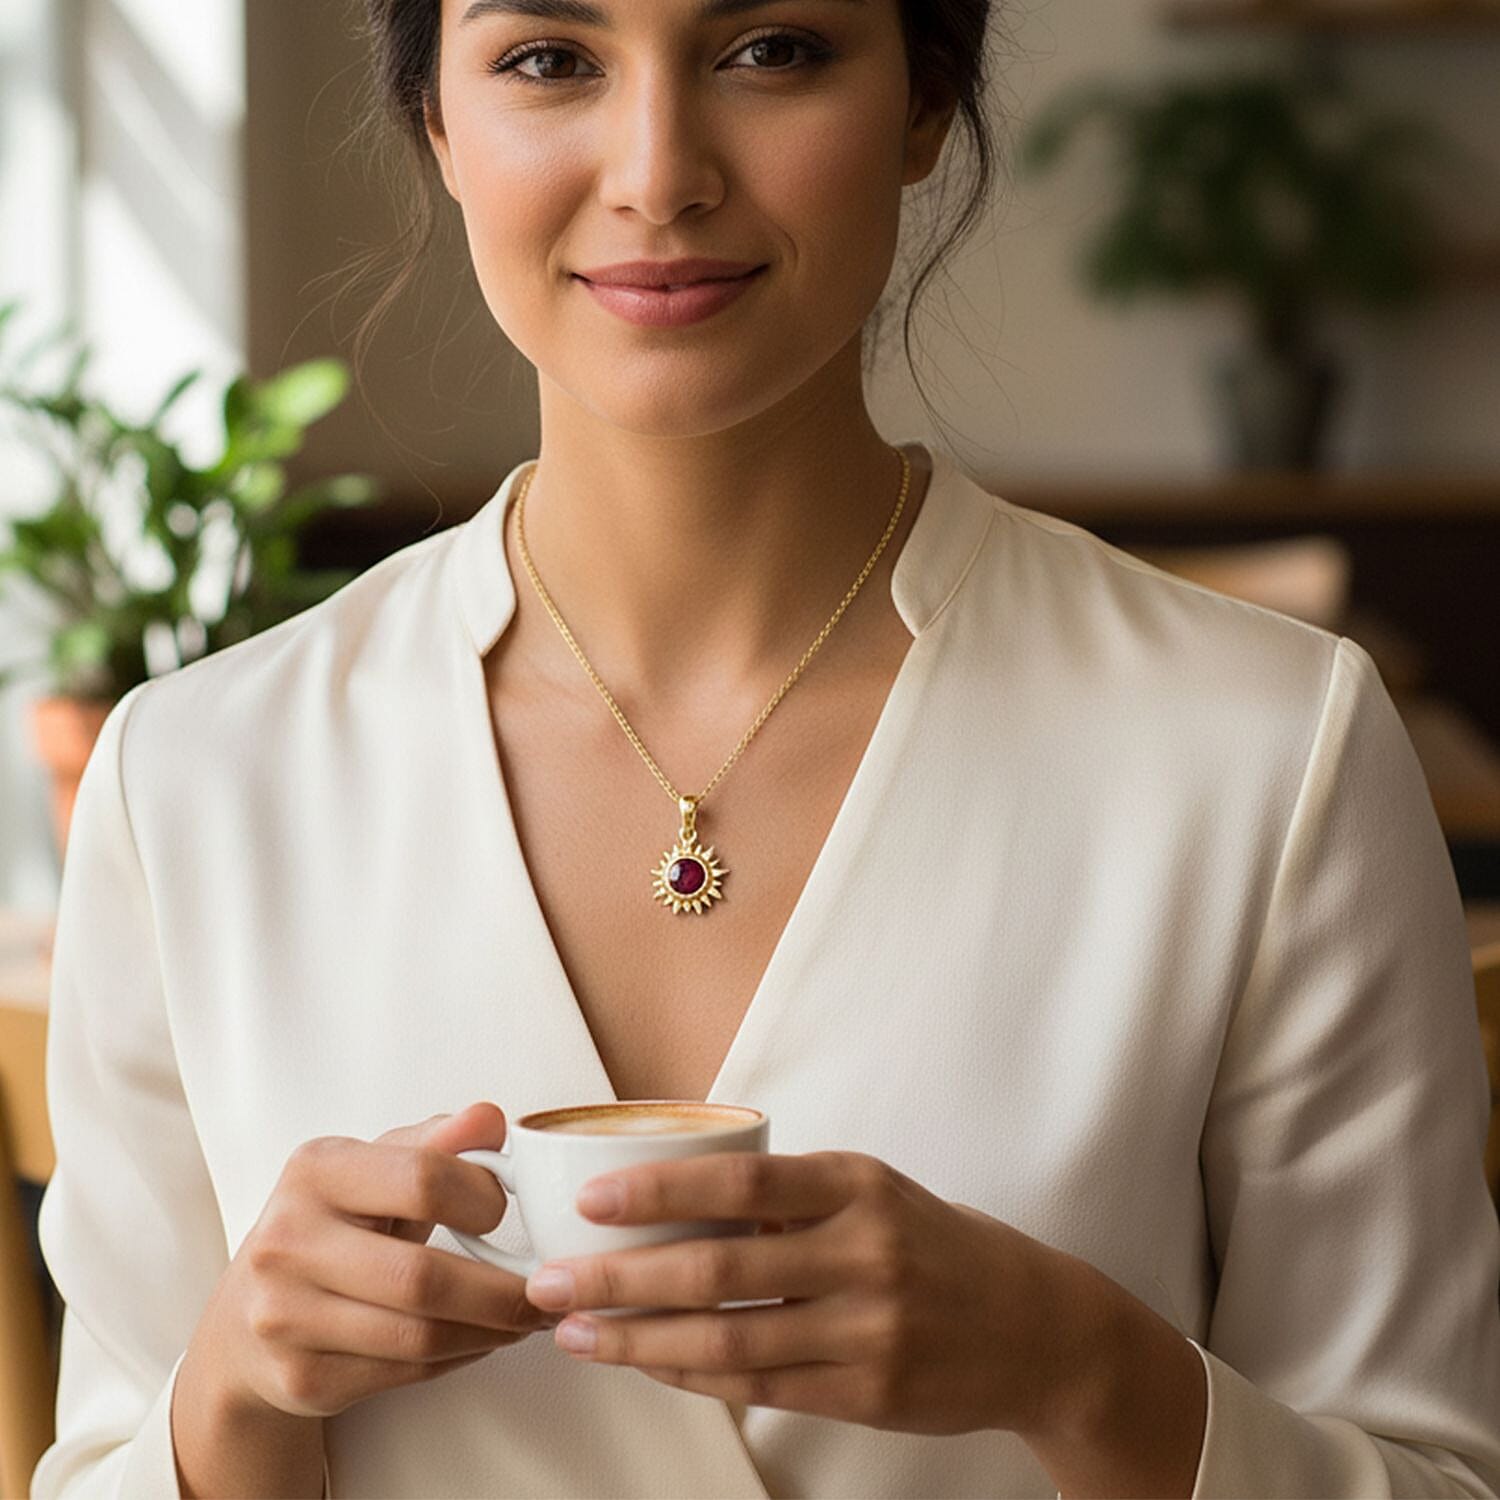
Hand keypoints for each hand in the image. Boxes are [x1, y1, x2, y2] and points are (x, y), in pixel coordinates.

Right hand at [188, 1102, 560, 1420]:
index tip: (504, 1209)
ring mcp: (285, 1317)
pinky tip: (480, 1339)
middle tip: (547, 1287)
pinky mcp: (300, 1379)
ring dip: (491, 1331)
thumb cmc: (332, 1227)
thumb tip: (491, 1119)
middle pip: (423, 1276)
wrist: (247, 1317)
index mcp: (314, 1171)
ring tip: (525, 1316)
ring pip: (419, 1336)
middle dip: (503, 1290)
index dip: (482, 1196)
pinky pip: (405, 1373)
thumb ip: (435, 1141)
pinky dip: (459, 1357)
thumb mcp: (374, 1169)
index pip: (423, 1178)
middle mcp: (288, 1241)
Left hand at [520, 1150, 1084, 1436]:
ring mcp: (869, 1329)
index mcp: (857, 1184)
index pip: (743, 1180)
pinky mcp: (868, 1393)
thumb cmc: (931, 1243)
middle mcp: (864, 1252)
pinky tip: (648, 1365)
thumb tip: (675, 1195)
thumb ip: (787, 1195)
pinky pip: (759, 1386)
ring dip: (640, 1340)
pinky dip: (693, 1376)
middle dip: (620, 1277)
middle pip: (719, 1267)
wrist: (1033, 1326)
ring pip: (728, 1338)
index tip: (592, 1201)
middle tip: (551, 1282)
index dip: (660, 1191)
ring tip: (576, 1335)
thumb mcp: (871, 1191)